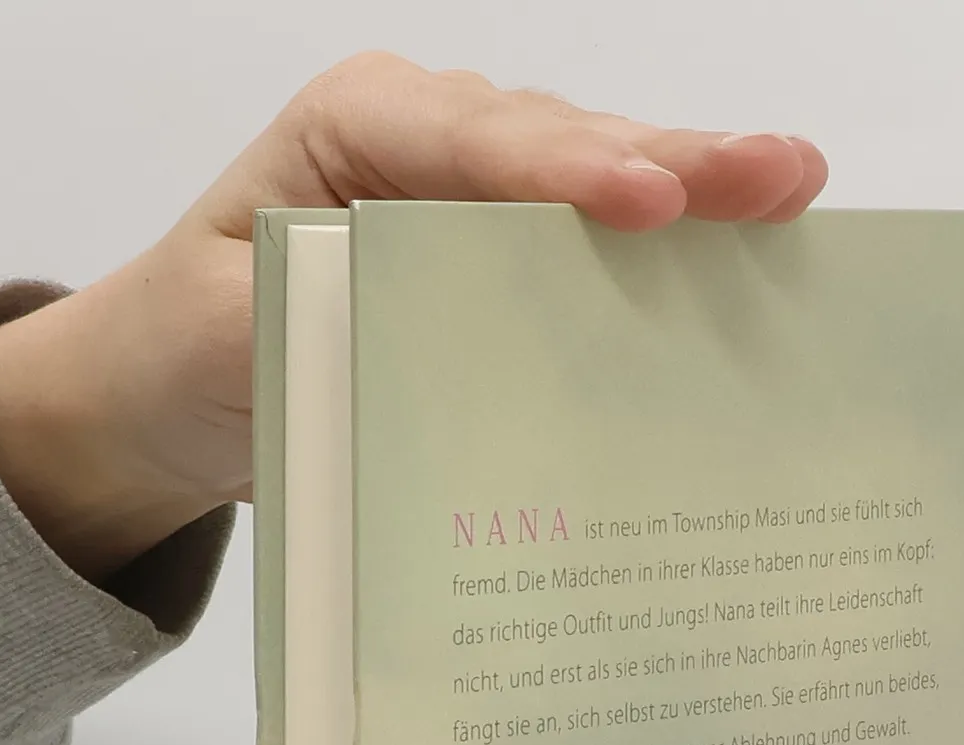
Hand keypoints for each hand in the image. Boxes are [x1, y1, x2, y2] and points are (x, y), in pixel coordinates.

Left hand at [0, 53, 828, 581]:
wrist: (168, 397)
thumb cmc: (189, 349)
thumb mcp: (236, 331)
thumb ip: (333, 315)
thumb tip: (455, 344)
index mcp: (354, 129)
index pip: (474, 137)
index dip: (567, 168)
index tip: (649, 201)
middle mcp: (429, 143)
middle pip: (564, 143)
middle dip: (674, 158)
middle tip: (778, 174)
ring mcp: (476, 203)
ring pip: (598, 186)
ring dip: (698, 194)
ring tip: (794, 191)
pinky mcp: (503, 269)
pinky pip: (593, 255)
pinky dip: (669, 264)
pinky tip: (752, 260)